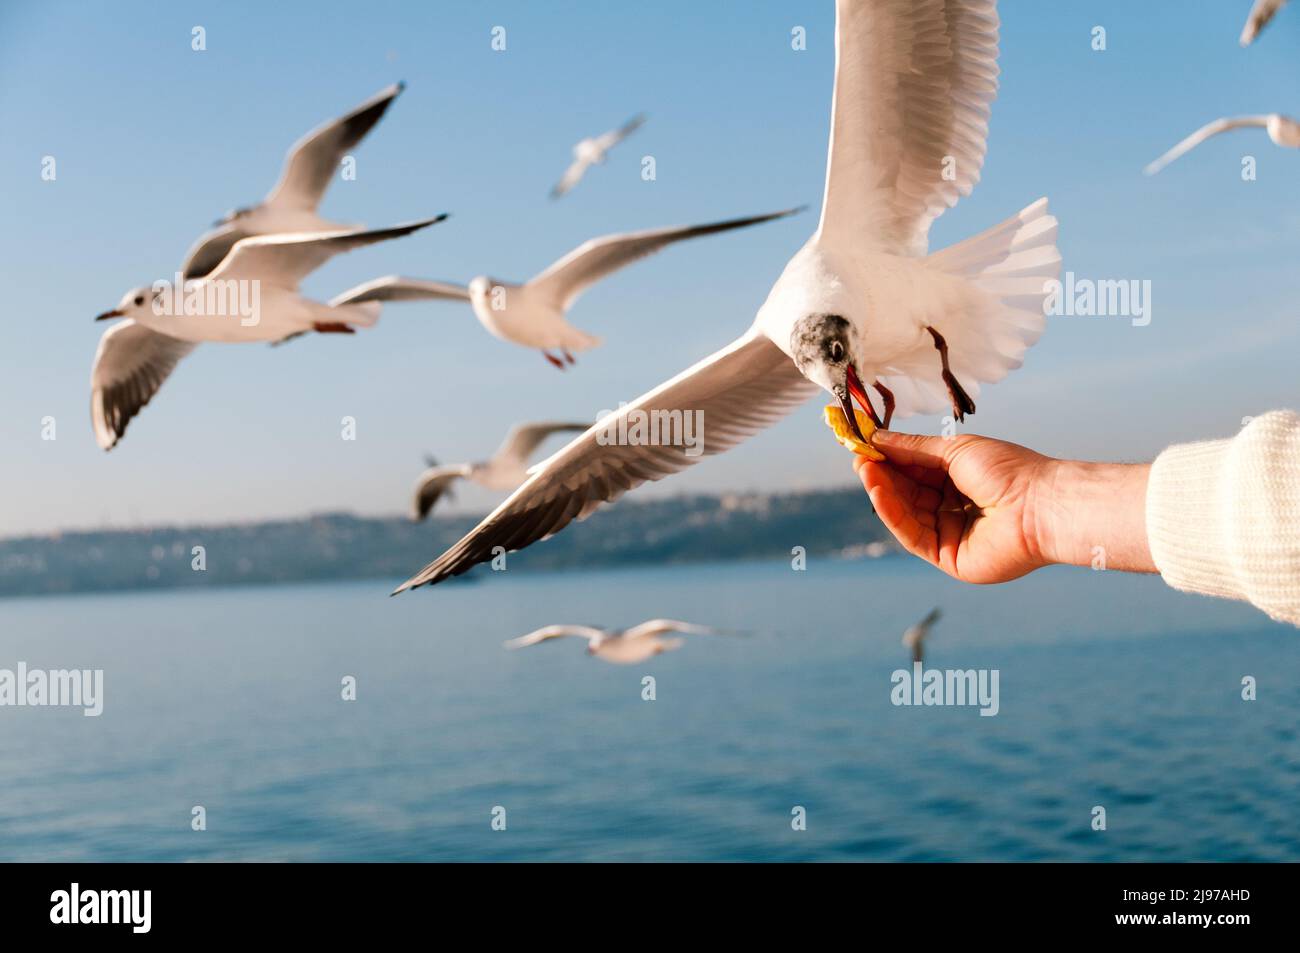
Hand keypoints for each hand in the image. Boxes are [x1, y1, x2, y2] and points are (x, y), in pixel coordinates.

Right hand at [854, 430, 1154, 583]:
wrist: (1040, 504)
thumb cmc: (1008, 470)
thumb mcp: (954, 450)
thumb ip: (913, 448)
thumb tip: (877, 438)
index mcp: (960, 482)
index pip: (915, 471)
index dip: (889, 459)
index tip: (864, 445)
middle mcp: (954, 509)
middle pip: (907, 494)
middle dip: (882, 476)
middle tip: (857, 458)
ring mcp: (950, 535)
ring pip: (906, 515)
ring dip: (883, 493)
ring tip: (864, 471)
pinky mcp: (948, 559)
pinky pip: (913, 536)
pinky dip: (893, 514)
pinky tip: (879, 493)